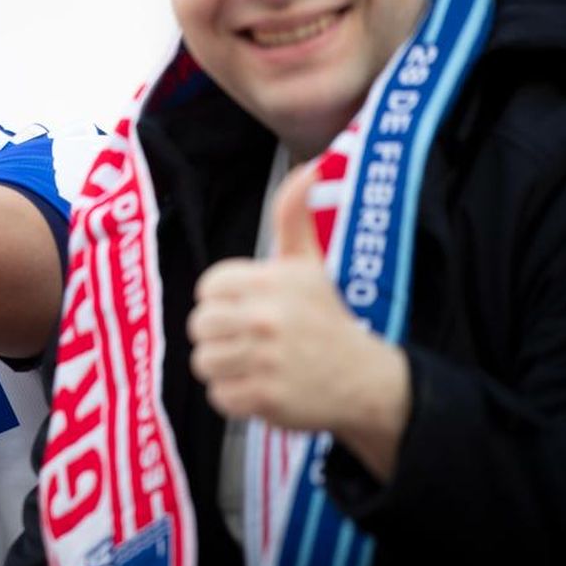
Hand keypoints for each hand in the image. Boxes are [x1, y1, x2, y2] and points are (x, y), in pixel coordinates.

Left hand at [187, 160, 410, 477]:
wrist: (366, 381)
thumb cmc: (325, 317)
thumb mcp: (309, 263)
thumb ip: (294, 215)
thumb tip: (309, 167)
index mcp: (273, 280)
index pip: (208, 288)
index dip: (222, 301)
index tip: (249, 309)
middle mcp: (268, 318)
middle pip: (199, 325)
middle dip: (219, 334)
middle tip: (250, 340)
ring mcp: (267, 360)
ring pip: (204, 361)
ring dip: (224, 367)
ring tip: (255, 363)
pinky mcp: (265, 398)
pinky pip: (218, 396)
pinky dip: (235, 397)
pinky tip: (263, 387)